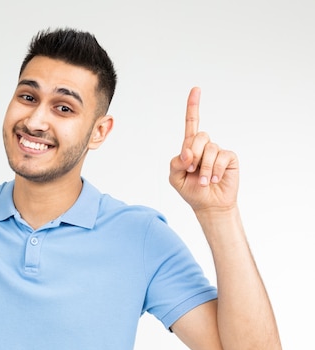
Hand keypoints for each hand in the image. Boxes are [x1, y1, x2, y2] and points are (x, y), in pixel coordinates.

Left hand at [169, 87, 238, 213]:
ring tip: (204, 181)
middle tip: (192, 170)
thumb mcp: (175, 177)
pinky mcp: (230, 158)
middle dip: (193, 154)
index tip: (196, 89)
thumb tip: (188, 153)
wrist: (209, 205)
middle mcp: (205, 146)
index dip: (193, 106)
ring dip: (205, 168)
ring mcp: (218, 151)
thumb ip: (176, 162)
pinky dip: (215, 171)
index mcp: (189, 147)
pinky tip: (215, 179)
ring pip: (210, 149)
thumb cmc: (191, 190)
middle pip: (199, 136)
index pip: (191, 123)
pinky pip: (222, 157)